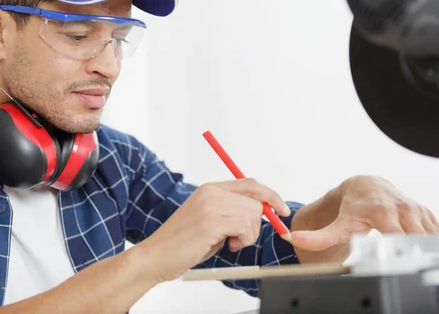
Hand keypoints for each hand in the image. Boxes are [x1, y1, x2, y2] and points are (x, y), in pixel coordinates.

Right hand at [138, 178, 290, 281]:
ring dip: (248, 235)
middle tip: (243, 238)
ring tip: (229, 242)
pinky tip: (227, 246)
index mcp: (210, 188)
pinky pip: (245, 227)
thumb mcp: (210, 220)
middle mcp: (211, 192)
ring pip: (253, 214)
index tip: (281, 210)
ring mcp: (211, 205)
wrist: (157, 255)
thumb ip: (231, 211)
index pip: (250, 183)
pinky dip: (243, 240)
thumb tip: (262, 210)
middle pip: (256, 198)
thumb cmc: (183, 243)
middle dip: (259, 222)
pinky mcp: (211, 221)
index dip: (270, 195)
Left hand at [289, 175, 438, 262]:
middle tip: (412, 267)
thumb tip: (293, 239)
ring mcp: (415, 211)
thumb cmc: (352, 207)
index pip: (395, 237)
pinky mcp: (425, 214)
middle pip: (416, 238)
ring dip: (432, 252)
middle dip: (416, 254)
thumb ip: (318, 236)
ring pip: (431, 236)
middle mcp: (401, 209)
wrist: (365, 184)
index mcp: (381, 212)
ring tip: (427, 265)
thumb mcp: (338, 223)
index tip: (398, 262)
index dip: (398, 252)